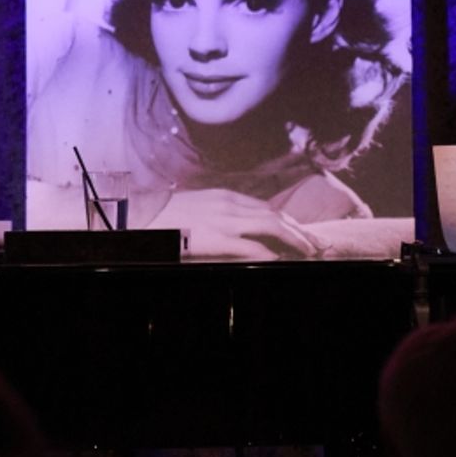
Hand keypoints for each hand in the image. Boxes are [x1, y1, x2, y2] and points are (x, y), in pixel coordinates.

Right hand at [147, 189, 318, 259]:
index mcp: (223, 196)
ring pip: (272, 227)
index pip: (264, 207)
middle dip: (299, 230)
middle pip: (275, 215)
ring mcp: (224, 221)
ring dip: (295, 240)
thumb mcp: (194, 206)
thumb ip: (215, 211)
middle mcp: (229, 205)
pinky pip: (253, 247)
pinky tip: (280, 261)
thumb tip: (231, 225)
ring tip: (309, 251)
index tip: (298, 232)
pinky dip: (270, 254)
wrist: (139, 216)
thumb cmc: (162, 215)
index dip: (285, 221)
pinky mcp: (217, 239)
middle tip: (315, 243)